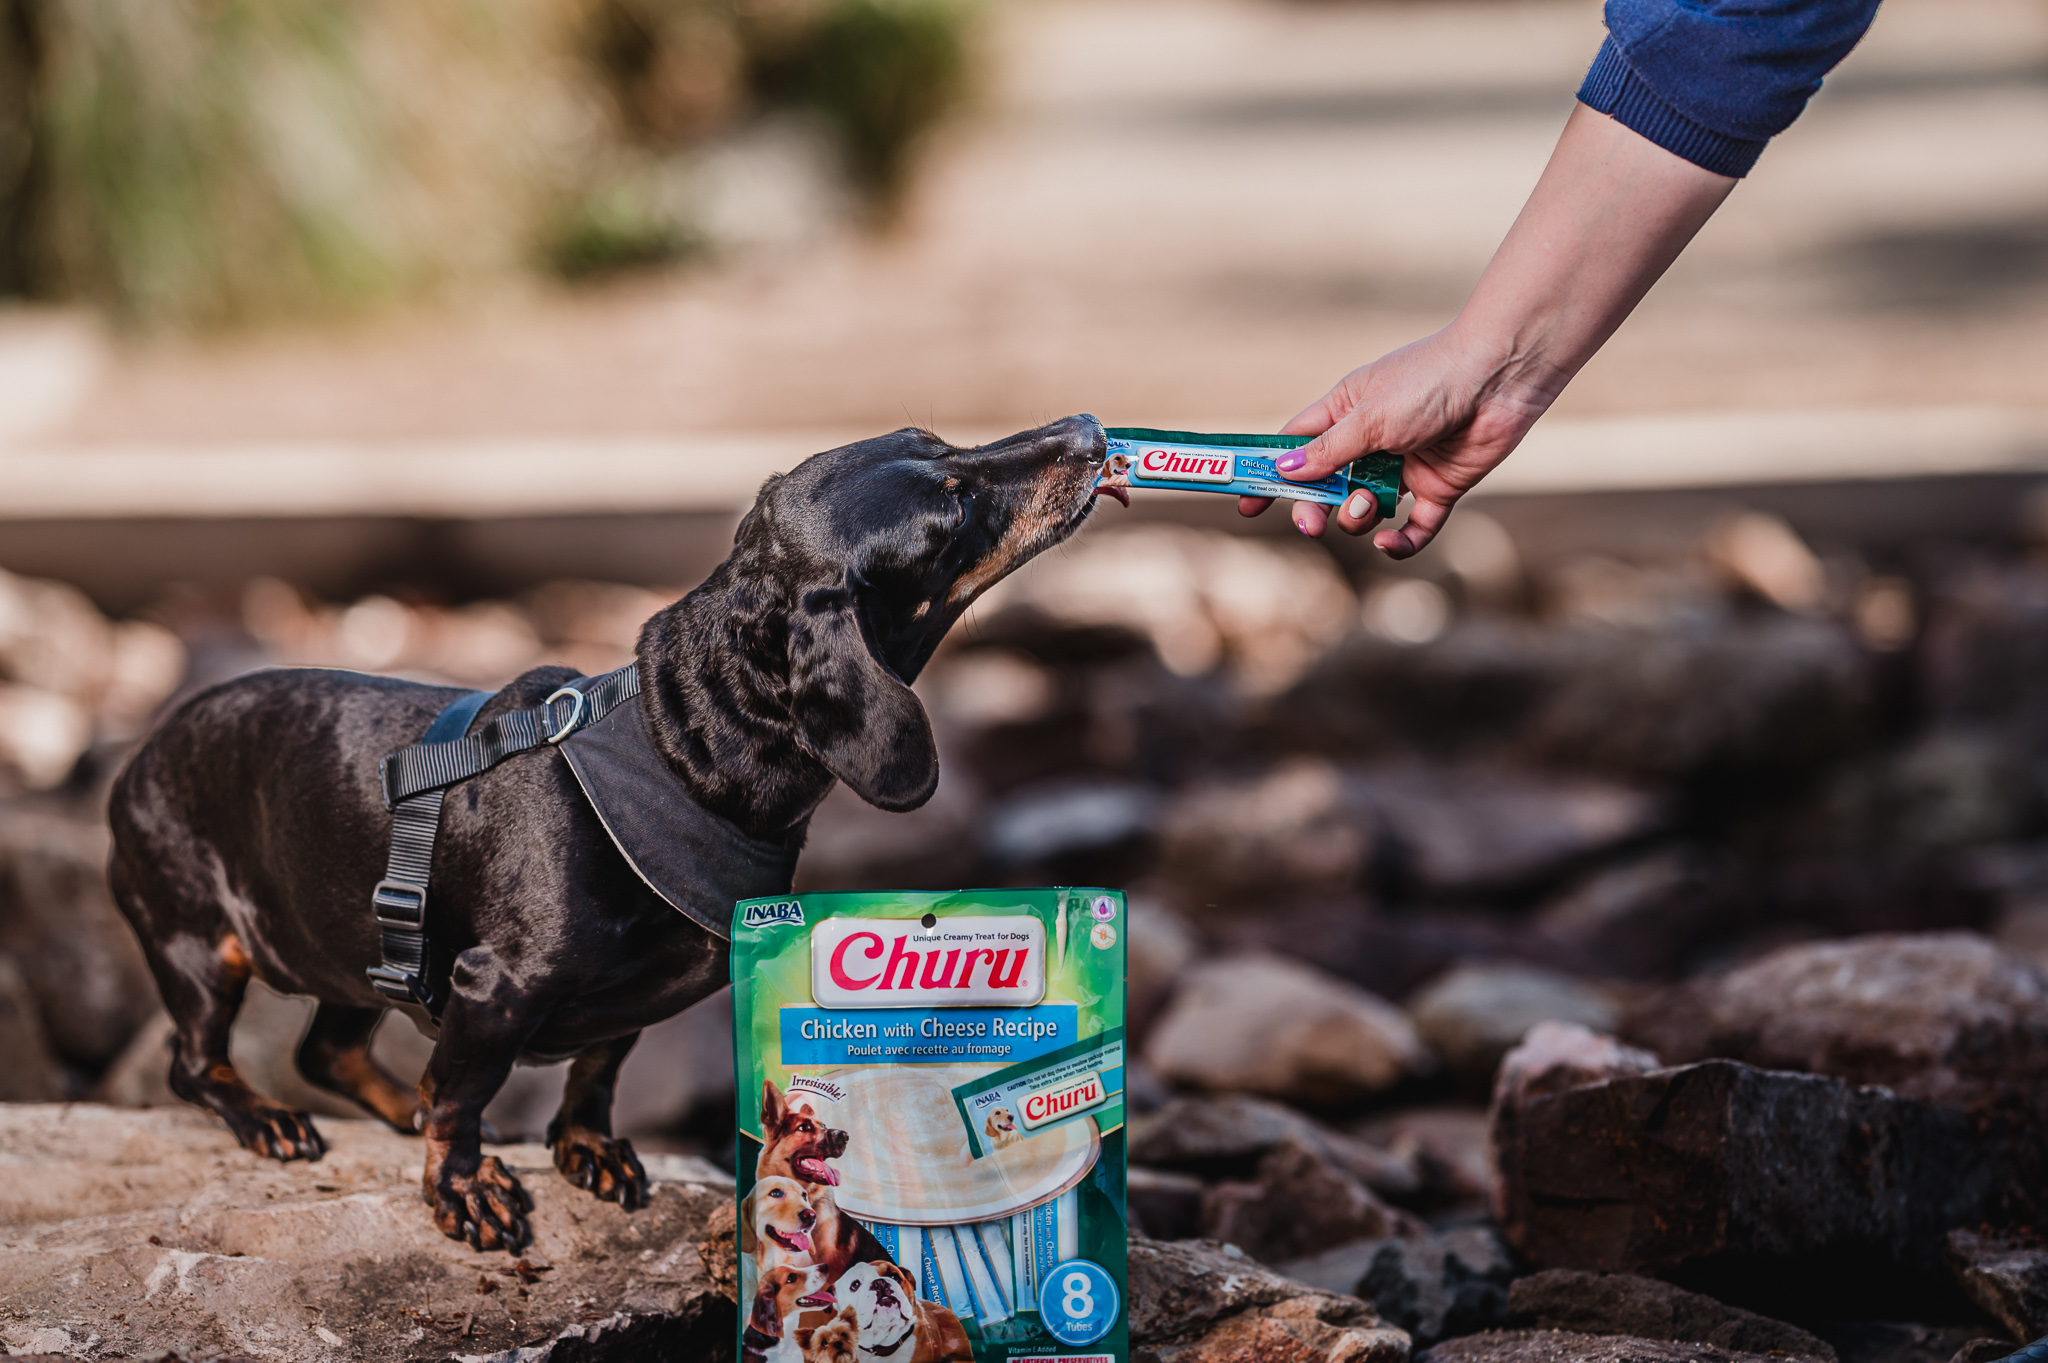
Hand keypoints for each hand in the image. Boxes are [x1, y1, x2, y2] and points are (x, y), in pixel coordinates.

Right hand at [1243, 104, 1736, 556]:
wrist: (1501, 377)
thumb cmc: (1431, 381)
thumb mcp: (1368, 417)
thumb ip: (1326, 451)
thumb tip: (1282, 472)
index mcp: (1345, 413)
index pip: (1295, 448)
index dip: (1271, 476)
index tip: (1248, 506)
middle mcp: (1371, 442)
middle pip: (1326, 488)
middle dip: (1313, 508)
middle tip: (1311, 523)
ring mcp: (1405, 467)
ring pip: (1365, 511)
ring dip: (1357, 518)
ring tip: (1368, 506)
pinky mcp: (1439, 489)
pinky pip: (1414, 529)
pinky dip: (1400, 544)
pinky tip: (1390, 544)